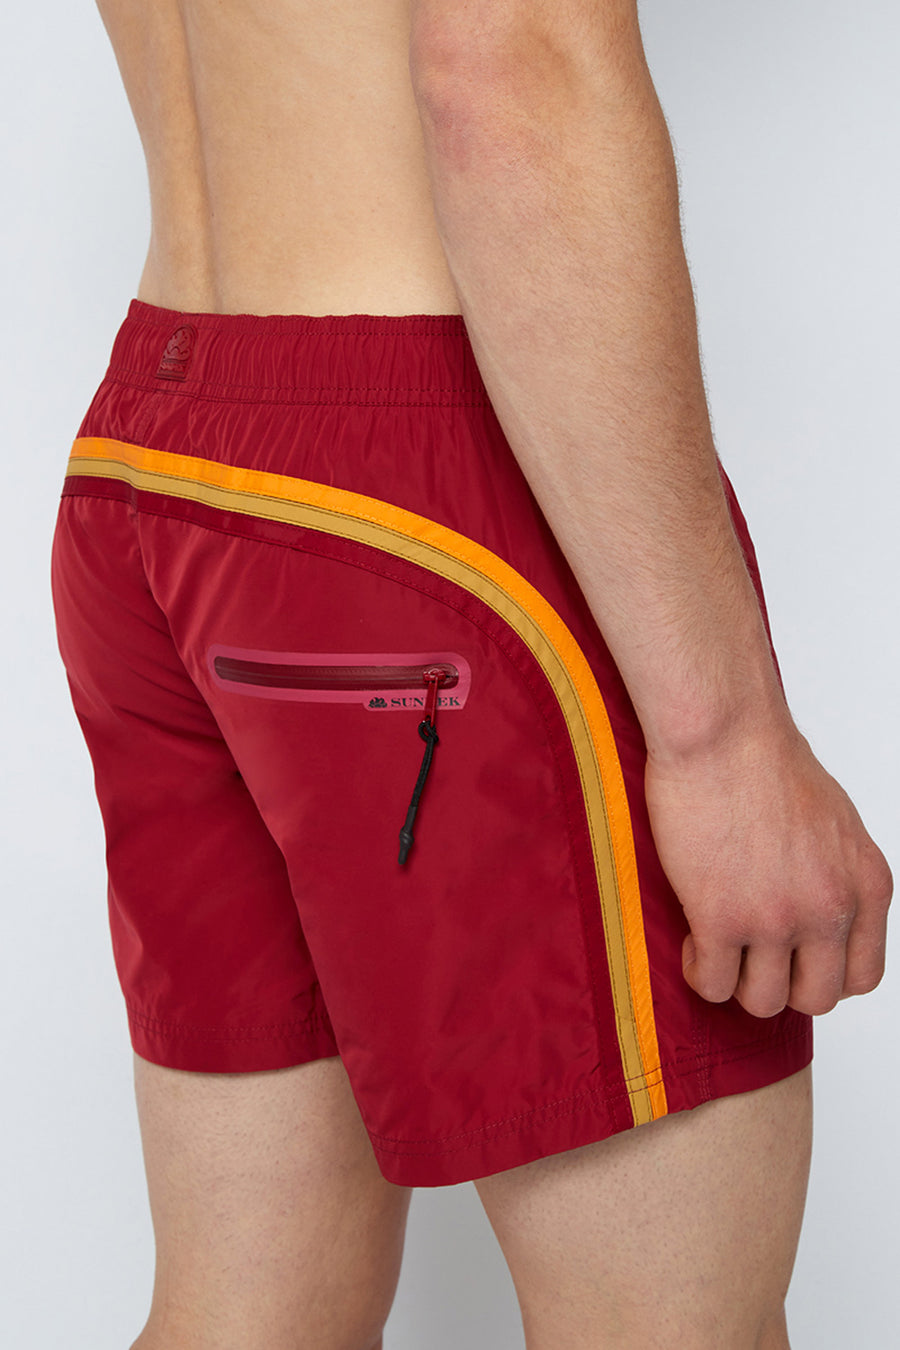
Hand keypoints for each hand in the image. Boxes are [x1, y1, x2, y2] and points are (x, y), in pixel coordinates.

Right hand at [644, 723, 891, 1016]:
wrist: (722, 730)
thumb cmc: (765, 758)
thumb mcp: (834, 823)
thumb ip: (835, 875)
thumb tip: (813, 910)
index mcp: (866, 884)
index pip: (862, 976)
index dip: (820, 974)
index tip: (791, 958)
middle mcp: (830, 907)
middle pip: (814, 998)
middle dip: (778, 984)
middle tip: (749, 954)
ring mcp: (776, 918)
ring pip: (762, 1001)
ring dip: (736, 981)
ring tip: (716, 946)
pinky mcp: (720, 917)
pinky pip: (713, 983)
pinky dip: (700, 972)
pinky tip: (692, 940)